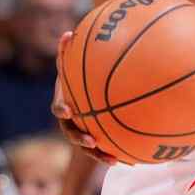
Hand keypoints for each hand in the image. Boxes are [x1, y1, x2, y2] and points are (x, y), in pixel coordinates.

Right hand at [52, 32, 116, 164]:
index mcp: (65, 103)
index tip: (67, 111)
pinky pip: (106, 149)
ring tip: (115, 161)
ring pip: (88, 147)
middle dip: (80, 139)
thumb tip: (67, 33)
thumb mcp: (76, 63)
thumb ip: (72, 52)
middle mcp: (72, 121)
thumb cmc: (82, 74)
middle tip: (92, 140)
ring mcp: (83, 131)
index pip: (58, 108)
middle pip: (71, 133)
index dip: (61, 109)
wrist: (86, 92)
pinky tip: (136, 161)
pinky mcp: (97, 139)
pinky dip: (118, 154)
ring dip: (99, 154)